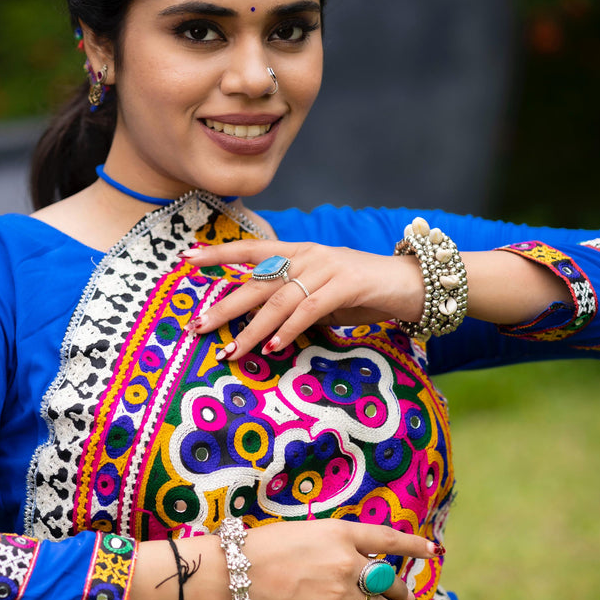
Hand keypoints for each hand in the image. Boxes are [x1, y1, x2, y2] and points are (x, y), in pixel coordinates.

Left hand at [183, 239, 424, 360]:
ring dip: (252, 329)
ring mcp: (328, 267)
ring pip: (279, 300)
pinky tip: (272, 347)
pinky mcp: (346, 284)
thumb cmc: (366, 291)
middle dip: (224, 305)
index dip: (219, 254)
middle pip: (257, 280)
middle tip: (198, 326)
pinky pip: (309, 309)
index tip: (186, 260)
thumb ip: (295, 299)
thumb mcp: (323, 292)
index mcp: (300, 252)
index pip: (251, 249)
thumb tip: (263, 321)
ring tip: (232, 351)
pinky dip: (288, 330)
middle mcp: (309, 255)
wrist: (413, 284)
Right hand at [242, 519, 437, 599]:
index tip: (432, 551)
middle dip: (401, 589)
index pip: (390, 539)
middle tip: (406, 594)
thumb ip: (334, 541)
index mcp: (340, 533)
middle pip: (388, 579)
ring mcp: (338, 594)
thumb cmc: (258, 547)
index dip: (414, 546)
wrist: (230, 575)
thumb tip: (354, 554)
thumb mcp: (303, 530)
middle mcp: (346, 563)